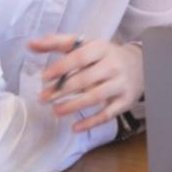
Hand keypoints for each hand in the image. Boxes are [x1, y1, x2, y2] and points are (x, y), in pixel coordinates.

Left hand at [29, 33, 143, 132]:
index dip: (62, 67)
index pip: (80, 57)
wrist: (140, 64)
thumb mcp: (85, 44)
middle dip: (62, 89)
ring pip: (95, 97)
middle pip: (85, 79)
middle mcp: (112, 65)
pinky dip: (91, 122)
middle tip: (43, 98)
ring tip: (55, 111)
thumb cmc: (103, 55)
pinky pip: (107, 114)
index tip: (44, 77)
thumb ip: (57, 43)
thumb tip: (30, 44)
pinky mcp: (124, 101)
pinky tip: (75, 128)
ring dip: (73, 106)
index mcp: (100, 48)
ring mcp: (119, 84)